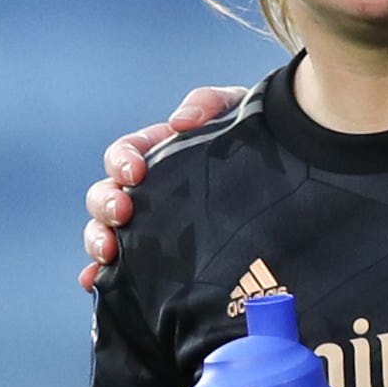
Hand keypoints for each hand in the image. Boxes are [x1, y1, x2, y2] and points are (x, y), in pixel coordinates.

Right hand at [78, 86, 246, 290]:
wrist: (290, 177)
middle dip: (105, 203)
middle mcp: (147, 191)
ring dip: (97, 239)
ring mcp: (150, 226)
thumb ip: (210, 103)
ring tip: (108, 251)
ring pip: (104, 232)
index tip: (135, 171)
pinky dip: (101, 277)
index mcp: (157, 154)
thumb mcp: (238, 112)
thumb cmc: (257, 140)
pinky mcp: (160, 260)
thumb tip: (180, 121)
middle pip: (105, 195)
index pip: (124, 155)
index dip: (121, 161)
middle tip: (121, 212)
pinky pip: (119, 272)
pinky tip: (98, 282)